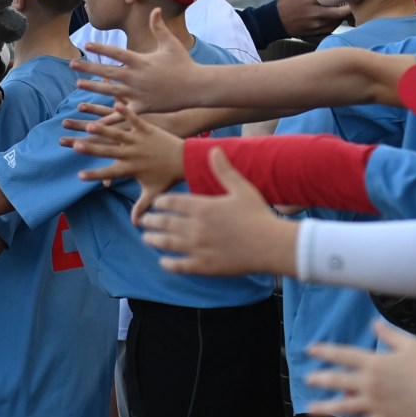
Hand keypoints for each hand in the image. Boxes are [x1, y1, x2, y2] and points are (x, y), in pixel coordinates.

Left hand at [70, 8, 201, 111]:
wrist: (196, 87)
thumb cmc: (184, 64)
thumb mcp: (171, 43)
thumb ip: (159, 27)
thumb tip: (155, 10)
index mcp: (141, 60)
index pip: (116, 52)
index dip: (101, 48)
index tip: (87, 45)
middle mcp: (136, 76)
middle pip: (107, 71)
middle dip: (89, 67)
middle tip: (72, 64)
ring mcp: (138, 93)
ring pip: (110, 90)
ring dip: (93, 87)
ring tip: (78, 84)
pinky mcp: (142, 107)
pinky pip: (123, 112)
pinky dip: (109, 115)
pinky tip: (96, 118)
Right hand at [70, 100, 187, 223]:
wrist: (187, 160)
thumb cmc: (169, 177)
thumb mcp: (154, 193)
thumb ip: (142, 207)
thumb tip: (136, 225)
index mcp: (132, 169)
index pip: (109, 174)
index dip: (94, 175)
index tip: (79, 176)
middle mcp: (133, 154)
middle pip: (107, 152)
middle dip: (89, 149)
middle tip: (74, 146)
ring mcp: (139, 140)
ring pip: (117, 134)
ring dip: (102, 129)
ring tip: (88, 125)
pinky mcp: (147, 129)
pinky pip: (134, 118)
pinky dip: (125, 111)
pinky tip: (115, 103)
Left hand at [138, 149, 297, 275]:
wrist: (270, 245)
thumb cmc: (258, 215)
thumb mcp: (241, 188)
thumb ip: (224, 170)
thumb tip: (213, 149)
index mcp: (202, 207)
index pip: (171, 202)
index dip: (161, 202)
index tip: (157, 203)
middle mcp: (195, 228)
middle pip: (165, 223)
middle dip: (152, 221)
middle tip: (145, 221)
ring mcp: (198, 248)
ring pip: (167, 244)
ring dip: (154, 240)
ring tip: (147, 238)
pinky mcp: (204, 266)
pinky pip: (179, 266)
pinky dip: (168, 264)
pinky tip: (164, 262)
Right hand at [275, 0, 347, 38]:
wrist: (276, 21)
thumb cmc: (288, 2)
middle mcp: (314, 13)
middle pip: (340, 13)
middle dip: (349, 8)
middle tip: (353, 2)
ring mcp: (316, 25)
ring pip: (337, 21)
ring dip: (343, 15)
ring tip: (345, 8)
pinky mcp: (316, 32)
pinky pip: (332, 28)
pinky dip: (336, 22)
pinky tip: (335, 16)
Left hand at [303, 320, 415, 416]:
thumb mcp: (409, 343)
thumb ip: (388, 335)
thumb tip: (374, 324)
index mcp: (375, 361)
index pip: (343, 354)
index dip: (325, 351)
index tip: (310, 350)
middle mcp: (370, 382)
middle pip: (338, 379)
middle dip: (320, 379)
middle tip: (307, 379)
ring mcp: (375, 402)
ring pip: (343, 405)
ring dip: (324, 407)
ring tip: (310, 408)